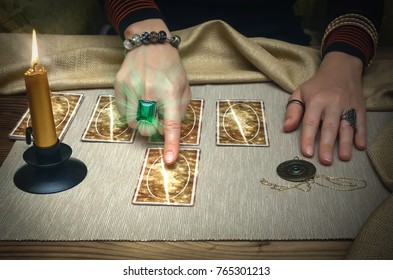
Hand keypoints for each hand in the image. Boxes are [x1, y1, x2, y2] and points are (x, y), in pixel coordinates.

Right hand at [115, 19, 190, 164]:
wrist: (149, 44)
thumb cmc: (170, 67)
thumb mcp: (184, 85)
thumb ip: (181, 108)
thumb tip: (170, 128)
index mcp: (169, 92)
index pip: (171, 123)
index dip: (171, 143)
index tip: (169, 160)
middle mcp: (149, 91)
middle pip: (146, 127)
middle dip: (151, 129)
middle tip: (155, 119)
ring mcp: (131, 88)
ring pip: (133, 122)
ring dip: (140, 122)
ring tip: (146, 108)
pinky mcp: (119, 85)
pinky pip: (122, 111)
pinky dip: (130, 112)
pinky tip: (137, 99)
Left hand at [283, 51, 366, 164]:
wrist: (341, 68)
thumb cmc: (317, 85)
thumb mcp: (300, 92)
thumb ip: (292, 110)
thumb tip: (286, 128)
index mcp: (316, 101)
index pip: (311, 122)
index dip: (308, 138)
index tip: (307, 152)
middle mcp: (333, 103)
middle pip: (330, 127)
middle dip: (327, 145)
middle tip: (325, 160)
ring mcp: (348, 105)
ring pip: (347, 126)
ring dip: (346, 143)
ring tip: (344, 157)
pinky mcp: (360, 108)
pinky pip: (361, 122)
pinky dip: (361, 134)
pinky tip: (360, 146)